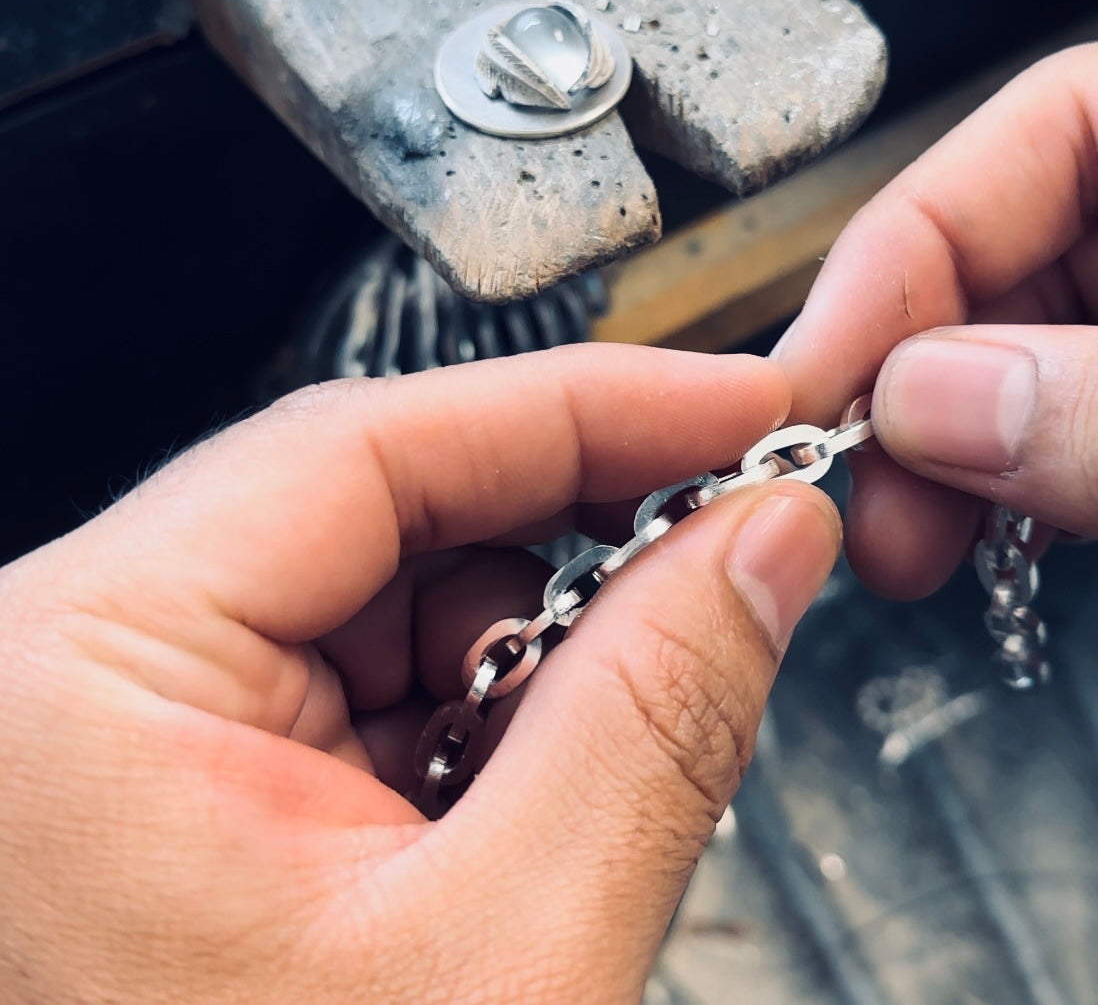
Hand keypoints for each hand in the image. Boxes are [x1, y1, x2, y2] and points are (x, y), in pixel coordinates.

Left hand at [0, 344, 838, 1004]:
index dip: (587, 407)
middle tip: (734, 551)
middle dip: (573, 535)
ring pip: (388, 597)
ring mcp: (125, 721)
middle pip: (382, 511)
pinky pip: (366, 681)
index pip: (373, 445)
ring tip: (602, 752)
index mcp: (78, 671)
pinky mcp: (181, 779)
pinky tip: (524, 801)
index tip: (739, 405)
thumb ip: (655, 721)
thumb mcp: (502, 969)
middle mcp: (77, 669)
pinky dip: (477, 722)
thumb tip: (764, 545)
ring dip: (528, 652)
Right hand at [773, 33, 1097, 596]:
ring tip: (913, 547)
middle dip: (925, 381)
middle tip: (866, 503)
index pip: (1055, 125)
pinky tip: (996, 536)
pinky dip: (1036, 482)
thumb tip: (929, 398)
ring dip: (962, 451)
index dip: (912, 248)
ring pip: (1055, 352)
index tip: (821, 383)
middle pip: (1034, 250)